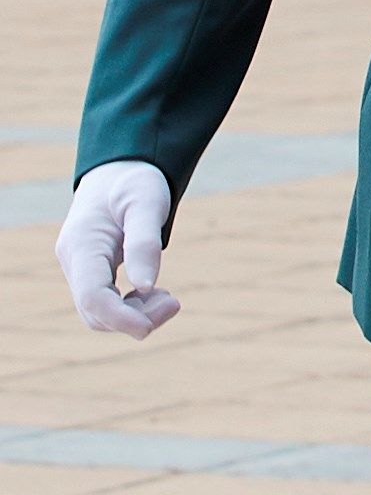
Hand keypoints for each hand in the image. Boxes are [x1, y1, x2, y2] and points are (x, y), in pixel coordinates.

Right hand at [57, 161, 178, 339]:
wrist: (120, 167)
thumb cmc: (135, 179)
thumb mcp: (147, 200)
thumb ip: (145, 241)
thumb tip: (148, 286)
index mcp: (82, 243)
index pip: (92, 297)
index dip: (119, 319)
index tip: (150, 327)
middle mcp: (73, 260)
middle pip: (95, 312)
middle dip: (134, 318)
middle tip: (174, 303)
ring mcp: (78, 268)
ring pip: (98, 313)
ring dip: (134, 315)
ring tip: (168, 299)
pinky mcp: (89, 272)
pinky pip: (104, 303)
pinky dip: (129, 307)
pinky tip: (154, 294)